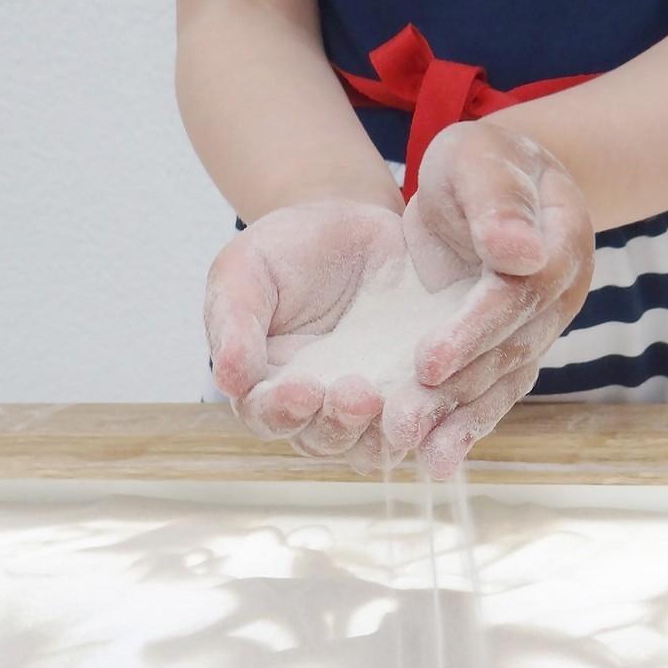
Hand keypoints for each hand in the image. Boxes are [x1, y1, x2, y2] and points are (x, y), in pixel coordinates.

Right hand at [205, 199, 409, 465]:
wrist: (353, 223)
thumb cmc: (287, 248)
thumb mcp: (246, 271)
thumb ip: (234, 322)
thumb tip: (228, 380)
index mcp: (265, 386)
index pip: (267, 417)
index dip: (283, 412)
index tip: (303, 390)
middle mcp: (316, 409)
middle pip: (323, 439)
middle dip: (340, 422)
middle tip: (359, 394)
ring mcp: (367, 407)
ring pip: (373, 444)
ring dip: (384, 431)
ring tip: (395, 397)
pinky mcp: (411, 393)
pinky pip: (423, 421)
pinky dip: (431, 418)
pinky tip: (439, 396)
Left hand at [386, 121, 594, 477]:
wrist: (495, 183)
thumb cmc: (484, 161)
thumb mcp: (481, 159)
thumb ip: (496, 201)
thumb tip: (517, 253)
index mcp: (562, 241)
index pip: (520, 294)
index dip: (475, 329)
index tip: (426, 360)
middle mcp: (562, 294)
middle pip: (511, 349)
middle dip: (457, 389)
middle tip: (402, 421)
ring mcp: (542, 327)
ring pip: (504, 381)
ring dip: (459, 420)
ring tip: (416, 454)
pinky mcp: (515, 350)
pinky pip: (495, 393)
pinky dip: (466, 427)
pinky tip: (436, 460)